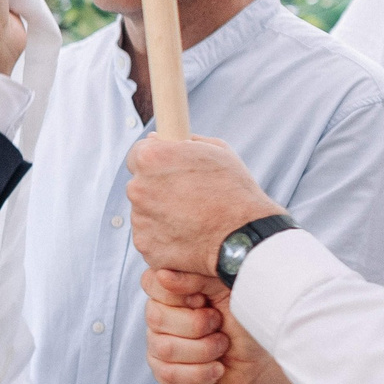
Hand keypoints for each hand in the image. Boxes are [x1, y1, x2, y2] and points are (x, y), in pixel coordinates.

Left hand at [124, 134, 281, 275]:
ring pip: (144, 213)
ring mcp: (139, 219)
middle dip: (158, 188)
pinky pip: (150, 237)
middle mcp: (138, 188)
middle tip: (188, 196)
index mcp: (151, 159)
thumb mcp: (216, 151)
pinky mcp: (145, 245)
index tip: (165, 167)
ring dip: (161, 214)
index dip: (154, 160)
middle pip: (139, 185)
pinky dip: (164, 237)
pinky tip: (189, 235)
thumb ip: (183, 142)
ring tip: (193, 218)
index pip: (137, 153)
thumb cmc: (235, 190)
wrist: (246, 236)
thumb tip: (159, 138)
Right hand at [139, 268, 304, 383]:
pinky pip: (170, 374)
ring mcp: (159, 347)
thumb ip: (198, 276)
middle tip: (219, 324)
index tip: (203, 300)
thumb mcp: (229, 290)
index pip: (151, 283)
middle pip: (155, 317)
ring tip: (222, 347)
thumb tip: (164, 275)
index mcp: (174, 292)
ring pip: (164, 348)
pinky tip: (216, 368)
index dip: (177, 294)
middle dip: (197, 324)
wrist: (265, 362)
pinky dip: (201, 372)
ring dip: (204, 349)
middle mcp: (161, 318)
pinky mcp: (166, 376)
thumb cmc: (248, 323)